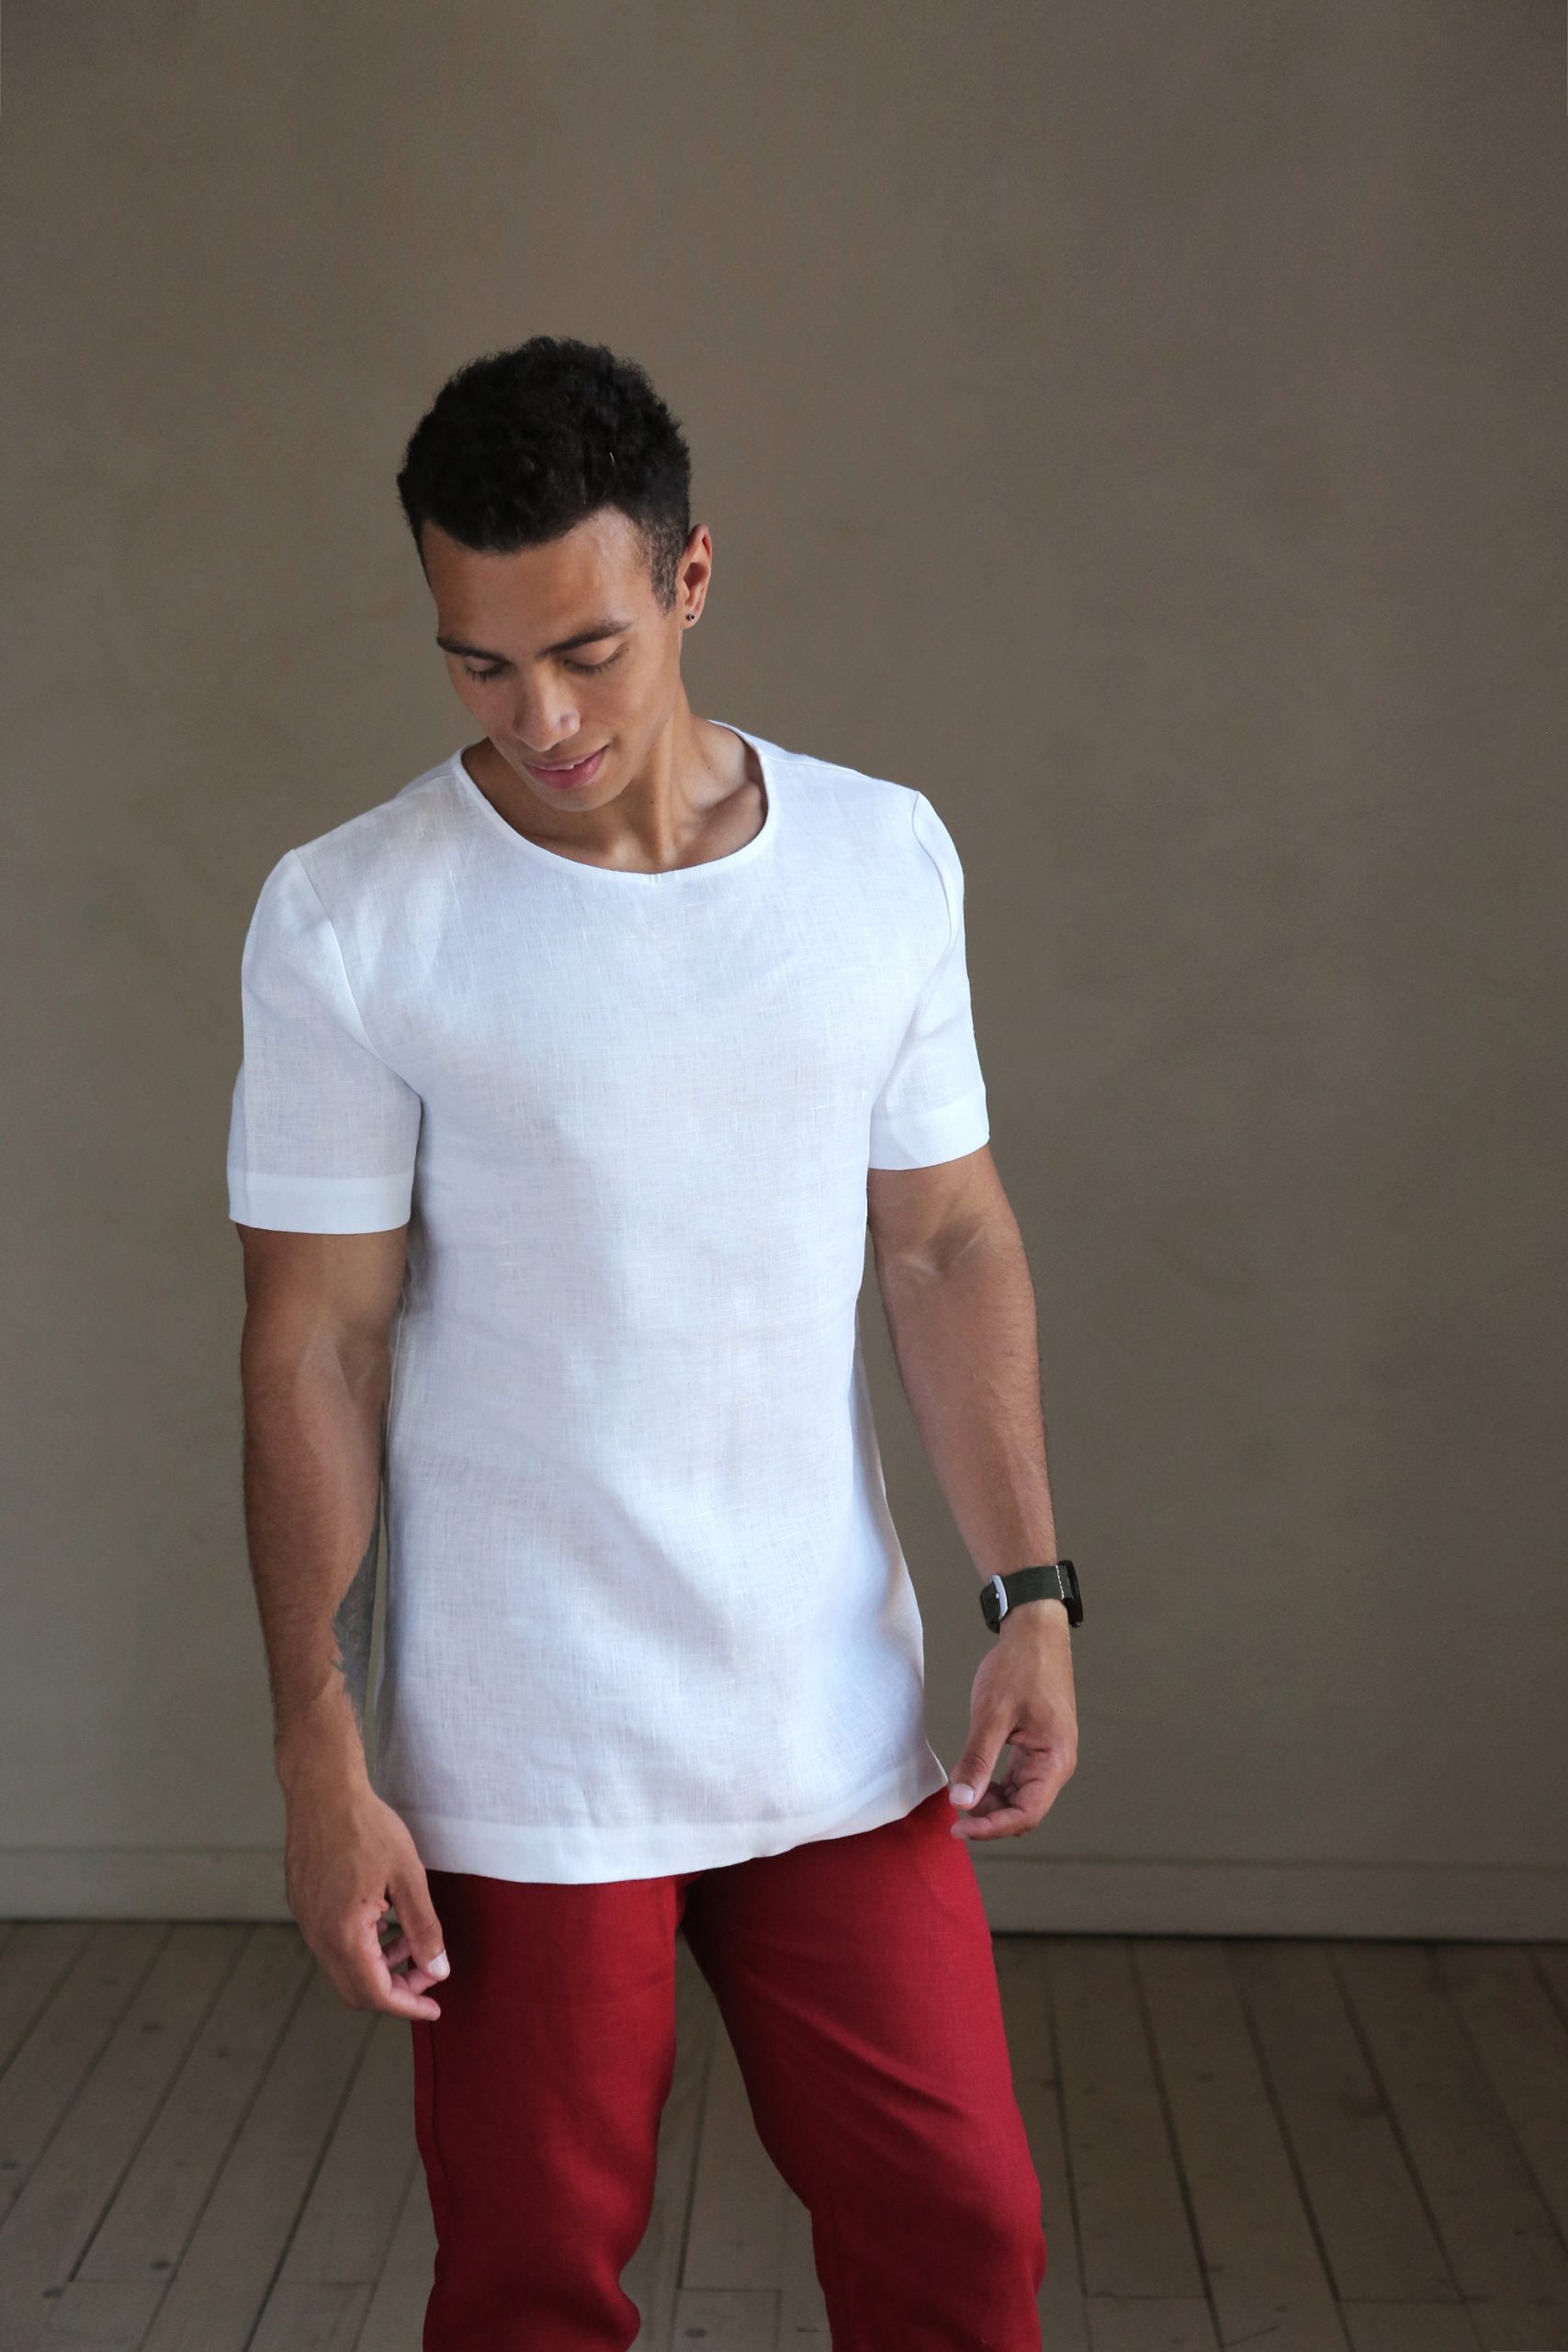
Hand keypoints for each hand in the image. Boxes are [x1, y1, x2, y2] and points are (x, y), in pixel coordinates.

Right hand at [282, 1766, 450, 2019]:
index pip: (377, 1993)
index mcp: (345, 1934)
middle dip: (395, 1989)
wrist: (323, 1791)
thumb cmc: (366, 1828)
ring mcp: (308, 1922)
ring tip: (411, 1942)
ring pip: (345, 1967)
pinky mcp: (305, 1906)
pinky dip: (362, 1947)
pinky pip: (333, 1944)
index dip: (408, 2006)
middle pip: (357, 1989)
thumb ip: (423, 1928)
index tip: (434, 2008)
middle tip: (427, 1973)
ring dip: (379, 1966)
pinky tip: (386, 1921)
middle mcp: (319, 1936)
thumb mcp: (408, 1876)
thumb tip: (437, 1970)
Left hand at [947, 1601, 1077, 1842]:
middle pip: (1024, 1811)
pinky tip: (974, 1777)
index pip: (1026, 1814)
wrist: (1034, 1633)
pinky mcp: (1037, 1747)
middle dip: (989, 1817)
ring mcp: (1048, 1757)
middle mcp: (1057, 1764)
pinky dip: (995, 1785)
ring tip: (961, 1791)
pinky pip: (1018, 1780)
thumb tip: (961, 1802)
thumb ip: (977, 1760)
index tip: (958, 1826)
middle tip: (953, 1811)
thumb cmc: (1019, 1668)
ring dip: (991, 1802)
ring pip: (1020, 1798)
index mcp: (1055, 1760)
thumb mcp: (992, 1714)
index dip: (991, 1827)